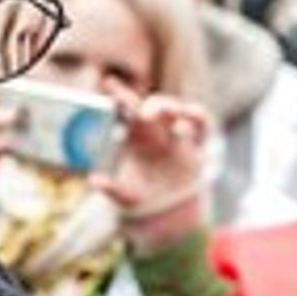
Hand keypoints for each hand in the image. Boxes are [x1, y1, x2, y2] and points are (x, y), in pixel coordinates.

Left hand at [97, 90, 211, 245]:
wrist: (167, 213)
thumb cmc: (141, 198)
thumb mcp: (124, 197)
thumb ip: (112, 189)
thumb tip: (94, 181)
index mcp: (137, 137)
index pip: (128, 110)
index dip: (120, 94)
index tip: (109, 82)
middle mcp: (158, 132)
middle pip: (156, 108)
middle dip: (153, 105)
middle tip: (144, 114)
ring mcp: (179, 138)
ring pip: (181, 112)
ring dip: (178, 109)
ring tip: (176, 112)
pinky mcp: (197, 148)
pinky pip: (202, 128)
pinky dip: (199, 119)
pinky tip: (192, 115)